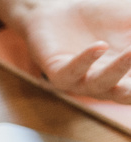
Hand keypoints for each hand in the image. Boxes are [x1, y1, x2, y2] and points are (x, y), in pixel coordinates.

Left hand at [12, 0, 130, 101]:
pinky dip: (85, 59)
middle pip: (125, 93)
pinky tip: (99, 46)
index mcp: (126, 74)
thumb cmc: (99, 19)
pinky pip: (71, 72)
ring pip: (100, 84)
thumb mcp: (129, 18)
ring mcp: (80, 80)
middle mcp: (105, 83)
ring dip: (118, 70)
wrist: (59, 11)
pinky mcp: (56, 73)